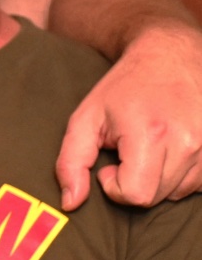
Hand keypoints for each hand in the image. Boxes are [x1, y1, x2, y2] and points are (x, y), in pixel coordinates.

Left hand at [56, 21, 201, 207]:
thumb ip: (71, 163)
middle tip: (128, 152)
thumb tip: (71, 203)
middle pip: (156, 196)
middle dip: (134, 182)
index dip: (114, 186)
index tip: (110, 163)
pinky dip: (181, 175)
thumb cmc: (123, 90)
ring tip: (149, 149)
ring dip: (158, 179)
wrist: (171, 56)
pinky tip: (169, 152)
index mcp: (152, 134)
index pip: (135, 195)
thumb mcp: (85, 119)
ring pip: (179, 192)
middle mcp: (188, 141)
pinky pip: (199, 183)